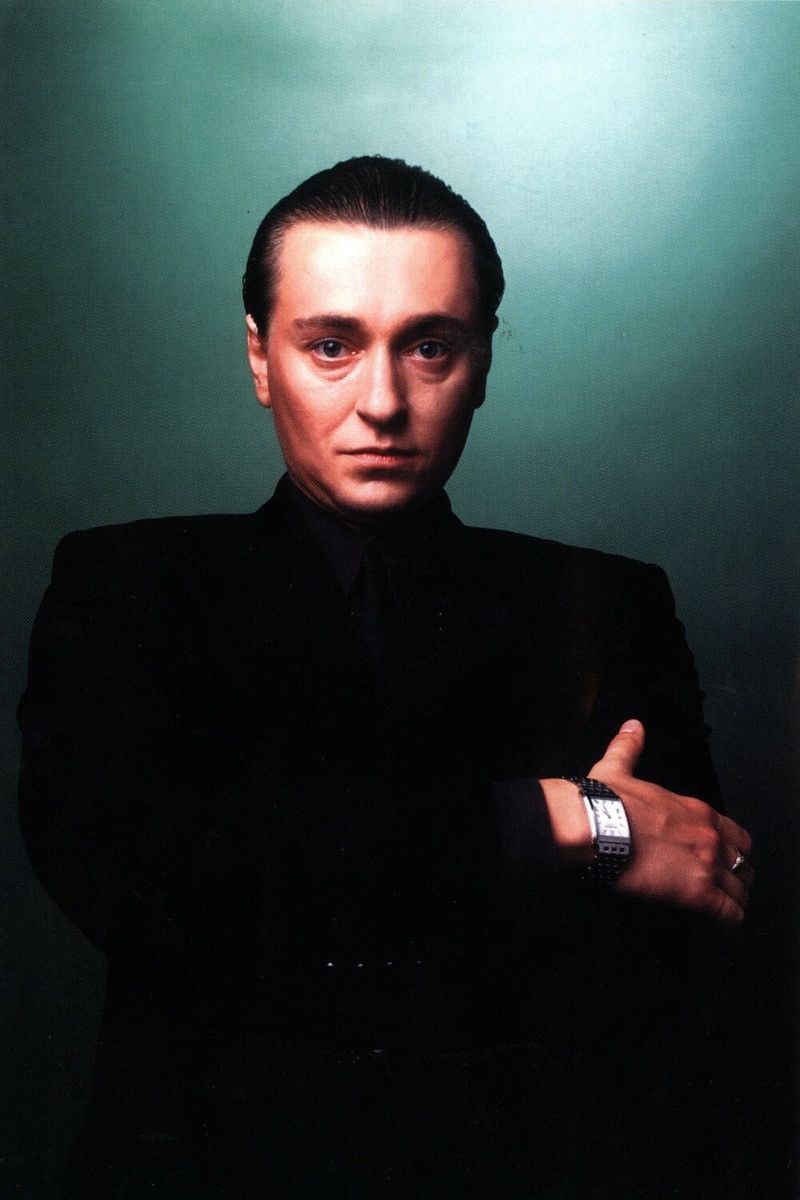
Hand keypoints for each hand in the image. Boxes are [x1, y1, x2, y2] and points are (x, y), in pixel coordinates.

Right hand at [589, 719, 752, 922]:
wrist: (594, 826)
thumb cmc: (604, 803)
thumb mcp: (619, 768)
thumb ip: (629, 747)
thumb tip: (633, 727)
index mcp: (696, 811)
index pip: (736, 835)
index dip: (731, 851)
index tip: (721, 862)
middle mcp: (710, 837)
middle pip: (743, 864)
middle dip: (736, 878)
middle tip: (723, 892)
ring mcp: (707, 866)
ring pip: (740, 891)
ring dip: (732, 903)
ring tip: (722, 916)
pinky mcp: (698, 894)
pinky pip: (729, 915)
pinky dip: (726, 925)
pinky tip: (718, 931)